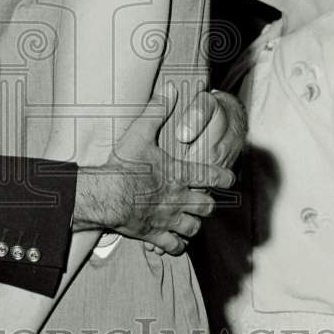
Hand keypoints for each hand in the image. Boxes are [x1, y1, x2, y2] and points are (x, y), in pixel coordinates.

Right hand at [73, 85, 233, 252]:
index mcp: (179, 175)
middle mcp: (178, 199)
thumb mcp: (139, 132)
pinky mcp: (152, 233)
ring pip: (193, 227)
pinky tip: (175, 239)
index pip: (211, 177)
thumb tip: (171, 89)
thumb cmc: (123, 165)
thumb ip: (157, 110)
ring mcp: (167, 219)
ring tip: (191, 218)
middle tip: (204, 199)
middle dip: (207, 203)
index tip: (228, 179)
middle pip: (206, 207)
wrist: (105, 194)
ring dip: (194, 223)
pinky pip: (173, 245)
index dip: (223, 178)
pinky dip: (176, 243)